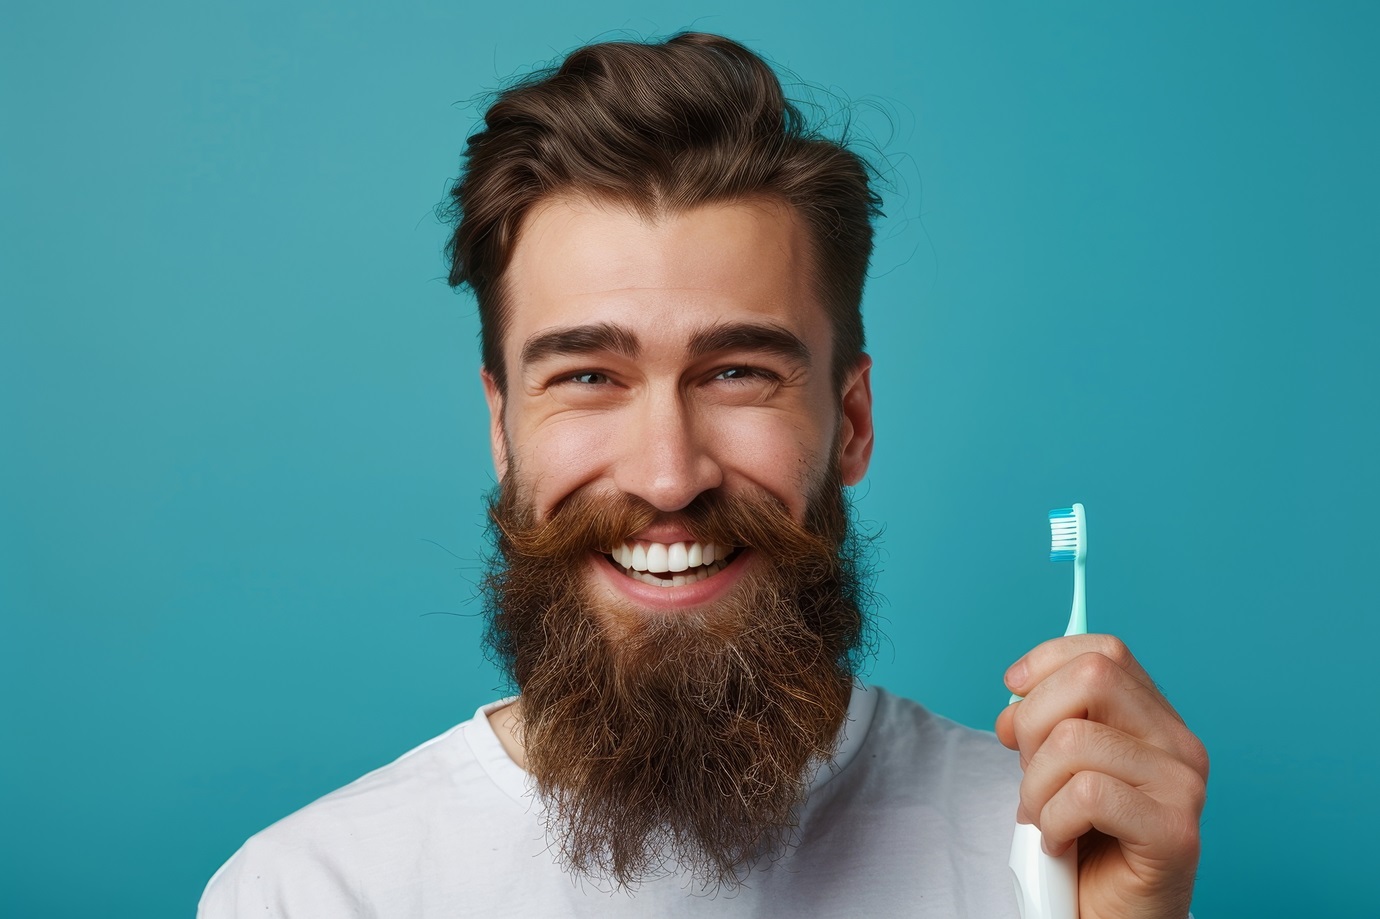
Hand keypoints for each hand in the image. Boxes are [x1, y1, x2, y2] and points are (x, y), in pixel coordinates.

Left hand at [995, 634, 1207, 918]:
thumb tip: (1014, 695)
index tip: (1013, 694)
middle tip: (1027, 771)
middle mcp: (1180, 744)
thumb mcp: (1055, 767)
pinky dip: (1054, 820)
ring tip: (1043, 817)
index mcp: (1155, 721)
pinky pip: (1086, 794)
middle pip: (1092, 678)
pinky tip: (1061, 842)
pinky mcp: (1175, 832)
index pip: (1103, 652)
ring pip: (1075, 741)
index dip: (1046, 663)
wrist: (1107, 918)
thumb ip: (1046, 723)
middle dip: (1034, 721)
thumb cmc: (1082, 844)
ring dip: (1035, 787)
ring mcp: (1183, 787)